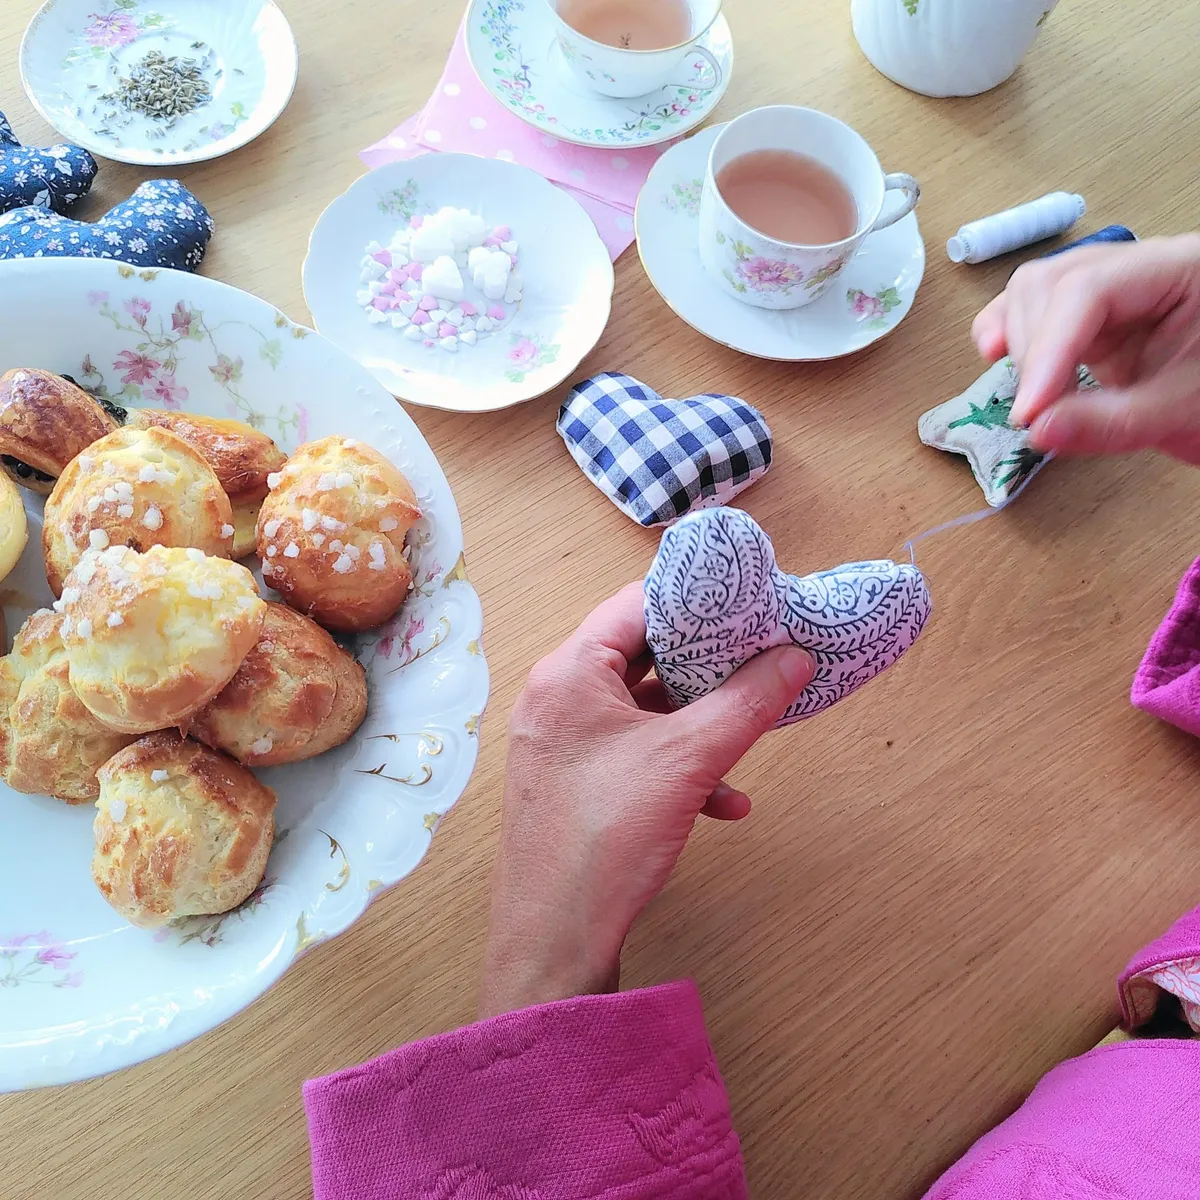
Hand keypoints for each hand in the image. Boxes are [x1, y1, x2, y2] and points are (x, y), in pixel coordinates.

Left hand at [479, 581, 813, 1018]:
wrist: (553, 940)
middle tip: (764, 659)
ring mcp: (563, 742)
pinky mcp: (574, 783)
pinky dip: (679, 766)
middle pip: (644, 654)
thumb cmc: (607, 836)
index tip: (754, 607)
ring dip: (701, 721)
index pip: (638, 603)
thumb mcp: (688, 760)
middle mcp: (558, 696)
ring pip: (645, 709)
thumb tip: (798, 656)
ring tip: (752, 726)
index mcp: (570, 671)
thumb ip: (747, 702)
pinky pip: (634, 753)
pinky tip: (725, 804)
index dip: (699, 601)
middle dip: (709, 664)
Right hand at [971, 234, 1199, 459]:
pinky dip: (1008, 332)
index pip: (1089, 290)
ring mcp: (1111, 293)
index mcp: (1180, 268)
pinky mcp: (1092, 322)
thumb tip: (1037, 429)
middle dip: (1032, 349)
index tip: (1030, 412)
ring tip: (1033, 399)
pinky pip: (1033, 310)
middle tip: (1038, 412)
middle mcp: (1139, 268)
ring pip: (1034, 292)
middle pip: (1052, 283)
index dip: (1049, 349)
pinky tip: (993, 356)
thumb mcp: (1185, 412)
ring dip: (1018, 345)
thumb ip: (1113, 422)